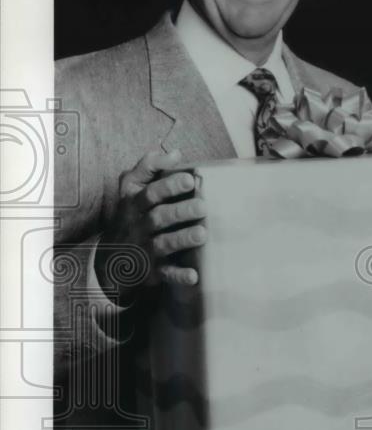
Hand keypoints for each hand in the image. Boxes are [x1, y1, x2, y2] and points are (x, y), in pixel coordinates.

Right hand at [96, 148, 206, 301]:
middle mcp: (139, 226)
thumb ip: (149, 167)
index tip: (190, 179)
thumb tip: (177, 153)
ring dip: (183, 239)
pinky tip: (193, 276)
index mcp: (135, 203)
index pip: (150, 193)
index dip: (169, 185)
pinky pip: (166, 274)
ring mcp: (146, 249)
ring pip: (164, 244)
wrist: (111, 259)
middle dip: (181, 211)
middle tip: (202, 207)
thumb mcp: (130, 187)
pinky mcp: (153, 270)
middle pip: (159, 217)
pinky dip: (179, 276)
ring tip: (202, 234)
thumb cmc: (130, 214)